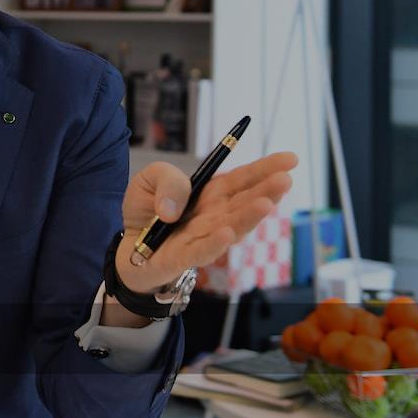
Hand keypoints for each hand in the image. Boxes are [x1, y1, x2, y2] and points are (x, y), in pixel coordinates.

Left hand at [103, 152, 296, 322]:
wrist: (127, 247)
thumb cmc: (146, 212)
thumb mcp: (149, 179)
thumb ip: (167, 180)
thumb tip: (175, 207)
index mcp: (211, 194)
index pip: (243, 179)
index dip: (266, 169)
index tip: (290, 159)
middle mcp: (214, 216)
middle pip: (243, 202)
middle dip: (266, 191)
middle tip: (285, 179)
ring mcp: (202, 238)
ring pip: (230, 227)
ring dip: (248, 217)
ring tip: (266, 203)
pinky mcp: (182, 258)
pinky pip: (200, 251)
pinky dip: (214, 243)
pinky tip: (227, 233)